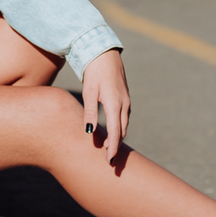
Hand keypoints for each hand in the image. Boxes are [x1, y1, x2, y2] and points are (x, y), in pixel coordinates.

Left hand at [82, 49, 129, 164]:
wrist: (105, 54)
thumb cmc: (94, 72)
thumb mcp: (89, 92)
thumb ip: (89, 112)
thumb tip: (90, 132)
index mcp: (114, 104)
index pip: (115, 132)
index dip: (112, 148)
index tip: (109, 161)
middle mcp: (124, 105)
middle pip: (121, 132)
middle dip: (116, 146)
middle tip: (109, 162)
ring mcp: (126, 102)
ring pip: (124, 125)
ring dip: (118, 138)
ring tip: (109, 150)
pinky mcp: (125, 99)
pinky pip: (124, 119)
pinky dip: (119, 129)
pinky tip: (113, 133)